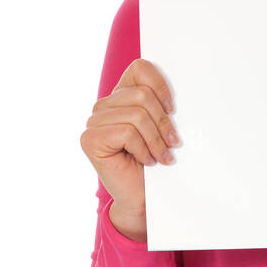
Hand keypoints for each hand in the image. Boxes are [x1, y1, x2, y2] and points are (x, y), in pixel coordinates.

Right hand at [79, 59, 180, 223]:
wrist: (142, 197)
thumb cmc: (154, 161)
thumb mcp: (161, 127)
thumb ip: (161, 104)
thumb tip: (176, 92)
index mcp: (120, 96)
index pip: (139, 68)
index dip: (160, 85)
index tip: (173, 109)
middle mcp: (103, 106)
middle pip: (142, 95)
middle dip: (163, 122)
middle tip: (173, 143)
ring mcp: (93, 122)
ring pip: (137, 115)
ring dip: (156, 140)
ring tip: (162, 156)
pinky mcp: (89, 140)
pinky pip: (127, 133)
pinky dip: (143, 149)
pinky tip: (146, 161)